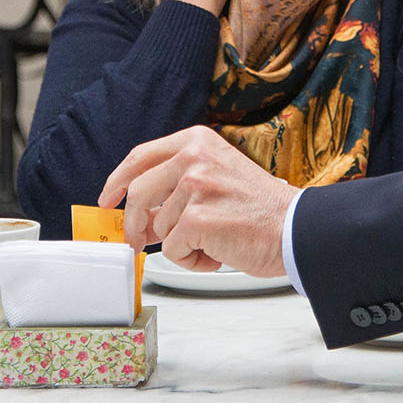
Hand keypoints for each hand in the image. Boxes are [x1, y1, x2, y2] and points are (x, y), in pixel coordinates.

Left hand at [98, 126, 295, 279]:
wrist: (295, 228)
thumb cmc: (260, 209)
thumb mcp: (217, 176)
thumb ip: (178, 185)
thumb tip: (141, 215)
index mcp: (197, 141)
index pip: (141, 157)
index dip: (118, 181)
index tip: (108, 199)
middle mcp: (194, 158)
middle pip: (138, 193)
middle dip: (135, 224)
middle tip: (139, 242)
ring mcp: (195, 187)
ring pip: (159, 227)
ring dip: (180, 245)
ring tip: (213, 243)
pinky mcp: (198, 219)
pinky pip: (172, 250)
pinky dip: (192, 261)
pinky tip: (217, 254)